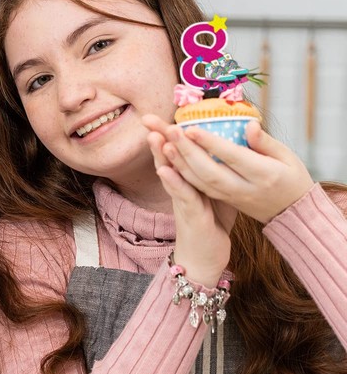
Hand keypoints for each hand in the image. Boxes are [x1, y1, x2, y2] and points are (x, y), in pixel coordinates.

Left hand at [143, 115, 313, 223]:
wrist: (291, 214)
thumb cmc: (291, 179)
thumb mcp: (287, 158)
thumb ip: (266, 142)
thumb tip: (249, 124)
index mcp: (264, 175)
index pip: (233, 157)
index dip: (211, 144)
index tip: (191, 128)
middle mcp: (243, 188)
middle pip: (209, 170)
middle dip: (187, 150)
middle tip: (169, 129)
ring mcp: (231, 197)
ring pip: (200, 181)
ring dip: (179, 161)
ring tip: (162, 140)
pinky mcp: (222, 201)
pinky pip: (199, 189)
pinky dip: (182, 175)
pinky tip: (168, 161)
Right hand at [144, 116, 235, 286]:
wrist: (204, 259)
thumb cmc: (212, 226)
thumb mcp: (217, 193)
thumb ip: (217, 172)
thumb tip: (226, 152)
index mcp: (188, 181)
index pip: (176, 153)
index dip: (169, 134)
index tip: (163, 114)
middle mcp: (181, 189)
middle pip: (167, 159)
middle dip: (157, 137)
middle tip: (147, 118)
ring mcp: (182, 202)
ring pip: (170, 174)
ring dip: (162, 155)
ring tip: (154, 136)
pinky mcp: (189, 216)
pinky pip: (180, 197)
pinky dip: (173, 183)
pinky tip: (165, 170)